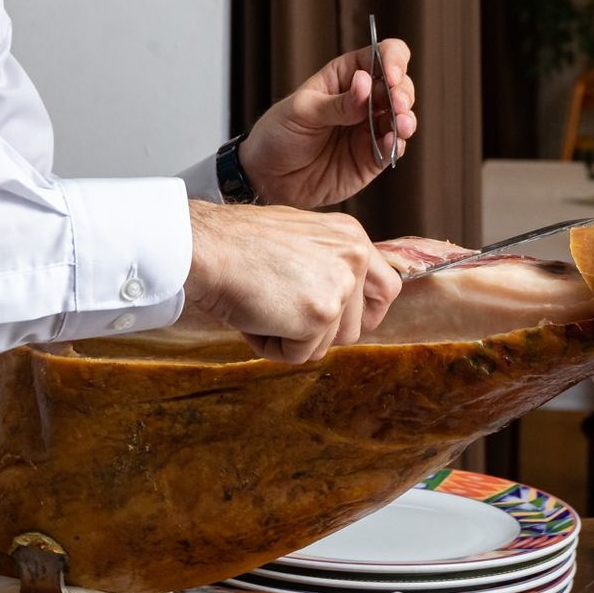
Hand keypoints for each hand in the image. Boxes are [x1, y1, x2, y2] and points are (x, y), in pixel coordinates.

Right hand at [186, 200, 401, 362]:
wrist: (206, 246)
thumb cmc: (236, 244)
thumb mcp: (298, 241)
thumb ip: (325, 265)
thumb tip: (337, 304)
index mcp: (351, 236)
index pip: (386, 289)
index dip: (362, 314)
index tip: (337, 322)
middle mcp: (355, 257)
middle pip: (354, 328)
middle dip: (315, 330)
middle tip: (278, 308)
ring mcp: (340, 287)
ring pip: (325, 344)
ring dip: (290, 337)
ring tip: (262, 305)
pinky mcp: (320, 315)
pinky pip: (299, 356)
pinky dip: (272, 346)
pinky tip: (255, 316)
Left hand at [236, 38, 416, 208]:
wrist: (267, 178)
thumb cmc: (278, 134)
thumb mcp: (302, 111)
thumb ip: (337, 103)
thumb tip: (366, 83)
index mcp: (346, 76)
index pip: (381, 55)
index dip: (393, 60)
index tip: (391, 76)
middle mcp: (364, 99)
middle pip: (399, 85)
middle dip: (402, 92)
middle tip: (396, 104)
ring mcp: (370, 128)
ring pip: (403, 116)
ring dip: (406, 118)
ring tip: (402, 124)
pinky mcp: (372, 157)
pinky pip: (394, 147)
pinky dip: (398, 143)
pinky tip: (393, 142)